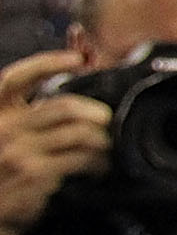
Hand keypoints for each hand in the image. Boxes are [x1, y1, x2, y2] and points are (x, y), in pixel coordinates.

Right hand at [0, 51, 107, 234]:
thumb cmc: (3, 175)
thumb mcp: (6, 139)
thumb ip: (28, 117)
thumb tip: (72, 94)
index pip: (14, 78)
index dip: (46, 62)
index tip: (77, 59)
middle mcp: (3, 129)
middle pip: (63, 106)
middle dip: (95, 112)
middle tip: (107, 121)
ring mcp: (18, 151)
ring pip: (79, 133)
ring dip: (102, 141)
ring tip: (107, 150)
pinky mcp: (34, 173)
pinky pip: (80, 158)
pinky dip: (97, 162)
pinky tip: (99, 168)